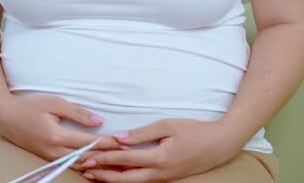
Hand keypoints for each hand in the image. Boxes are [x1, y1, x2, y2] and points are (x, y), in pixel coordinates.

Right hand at [0, 94, 117, 162]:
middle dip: (108, 159)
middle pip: (87, 159)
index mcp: (57, 136)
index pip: (90, 143)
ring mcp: (50, 157)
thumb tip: (99, 121)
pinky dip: (86, 167)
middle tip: (127, 158)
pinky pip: (71, 166)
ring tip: (116, 165)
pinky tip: (96, 167)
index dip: (109, 143)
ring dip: (98, 166)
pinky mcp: (48, 158)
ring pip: (80, 166)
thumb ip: (77, 113)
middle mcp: (55, 151)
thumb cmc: (29, 106)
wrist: (4, 116)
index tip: (125, 143)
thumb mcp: (54, 103)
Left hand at [77, 119, 243, 182]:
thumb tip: (118, 138)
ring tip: (93, 174)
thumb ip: (141, 134)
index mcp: (159, 158)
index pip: (125, 159)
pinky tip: (115, 174)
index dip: (104, 158)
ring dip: (112, 178)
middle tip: (84, 169)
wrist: (219, 145)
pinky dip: (125, 178)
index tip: (88, 156)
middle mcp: (159, 173)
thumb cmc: (194, 131)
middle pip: (125, 178)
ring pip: (132, 182)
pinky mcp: (166, 177)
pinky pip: (141, 180)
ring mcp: (163, 178)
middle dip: (103, 174)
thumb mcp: (167, 125)